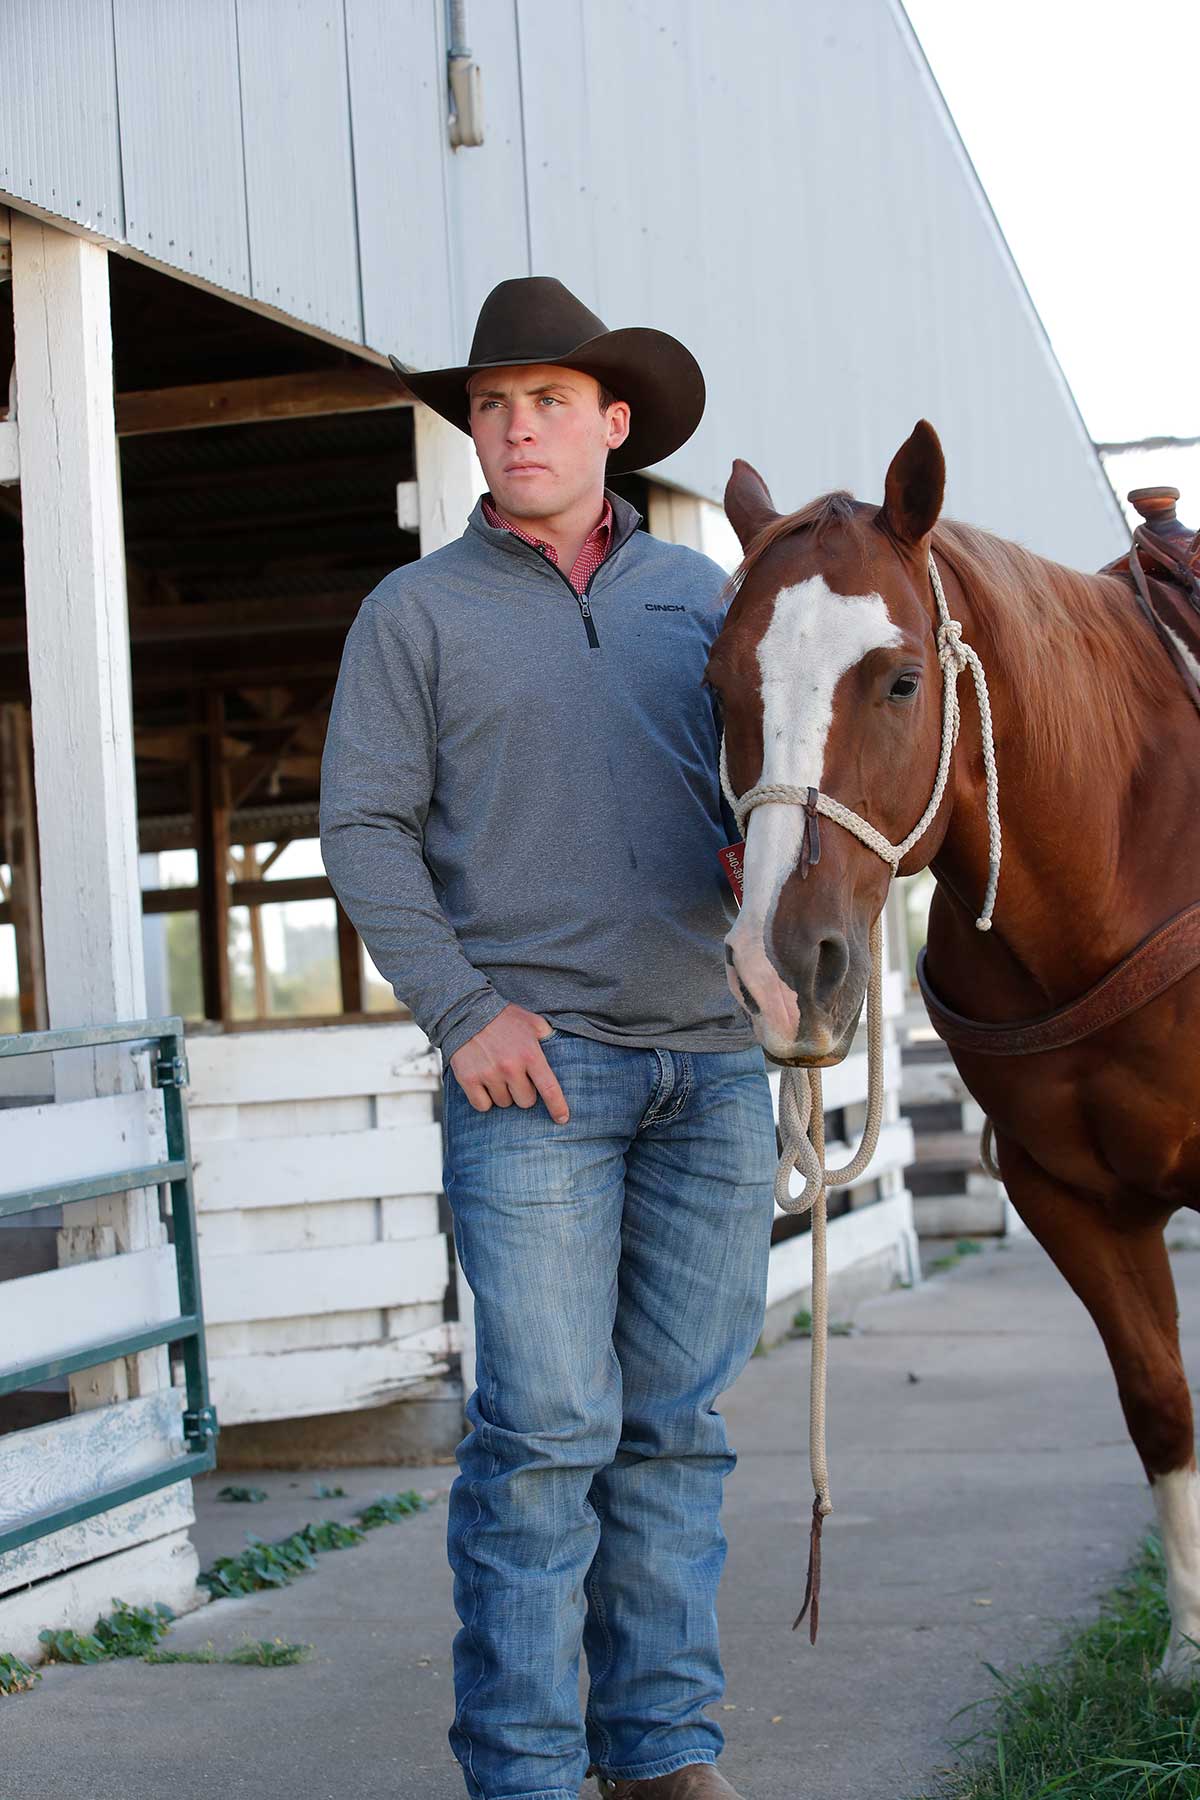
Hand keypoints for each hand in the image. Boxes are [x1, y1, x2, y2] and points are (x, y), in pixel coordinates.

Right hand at [448, 1003, 569, 1122]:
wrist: (466, 1012)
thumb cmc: (503, 1018)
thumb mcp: (533, 1022)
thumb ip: (549, 1037)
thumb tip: (564, 1050)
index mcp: (530, 1054)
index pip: (549, 1089)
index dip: (558, 1107)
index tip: (562, 1119)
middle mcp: (510, 1067)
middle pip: (525, 1102)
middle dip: (523, 1092)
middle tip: (516, 1077)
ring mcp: (488, 1074)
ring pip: (503, 1103)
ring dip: (503, 1093)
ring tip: (497, 1073)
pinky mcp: (468, 1079)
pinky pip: (482, 1105)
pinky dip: (483, 1099)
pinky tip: (483, 1083)